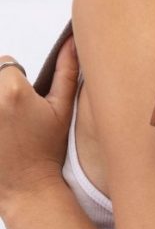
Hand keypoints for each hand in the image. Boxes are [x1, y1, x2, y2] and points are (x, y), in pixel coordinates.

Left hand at [0, 35, 79, 216]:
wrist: (27, 187)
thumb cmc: (47, 151)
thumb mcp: (62, 111)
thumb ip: (67, 73)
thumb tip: (72, 41)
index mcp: (14, 90)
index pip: (8, 64)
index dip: (18, 83)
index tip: (26, 107)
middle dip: (2, 90)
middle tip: (14, 118)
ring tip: (5, 125)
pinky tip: (1, 133)